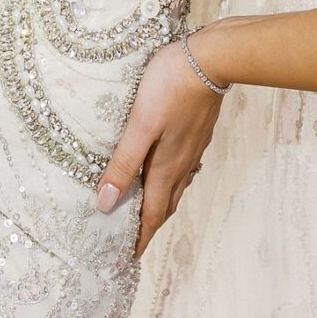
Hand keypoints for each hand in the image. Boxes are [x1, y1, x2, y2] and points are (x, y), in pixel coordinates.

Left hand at [95, 31, 228, 259]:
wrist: (211, 60)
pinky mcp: (197, 132)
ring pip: (175, 186)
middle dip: (149, 224)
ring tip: (143, 206)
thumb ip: (124, 162)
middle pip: (165, 204)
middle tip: (132, 237)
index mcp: (166, 167)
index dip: (140, 237)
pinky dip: (168, 178)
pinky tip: (163, 166)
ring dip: (159, 202)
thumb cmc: (170, 87)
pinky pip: (182, 167)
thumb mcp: (140, 124)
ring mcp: (192, 147)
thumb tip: (105, 203)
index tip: (128, 257)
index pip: (152, 214)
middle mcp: (182, 163)